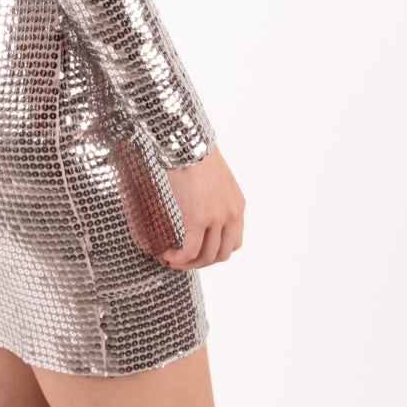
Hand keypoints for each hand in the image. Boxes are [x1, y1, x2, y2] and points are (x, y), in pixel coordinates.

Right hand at [160, 144, 244, 269]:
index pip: (234, 242)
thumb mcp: (213, 179)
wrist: (186, 142)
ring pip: (206, 256)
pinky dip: (179, 258)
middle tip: (183, 259)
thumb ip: (213, 198)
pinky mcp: (198, 219)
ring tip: (172, 258)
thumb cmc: (194, 153)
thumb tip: (197, 208)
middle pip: (222, 254)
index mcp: (237, 205)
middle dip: (202, 262)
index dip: (215, 252)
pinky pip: (190, 250)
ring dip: (189, 263)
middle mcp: (232, 214)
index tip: (198, 251)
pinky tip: (168, 254)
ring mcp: (216, 218)